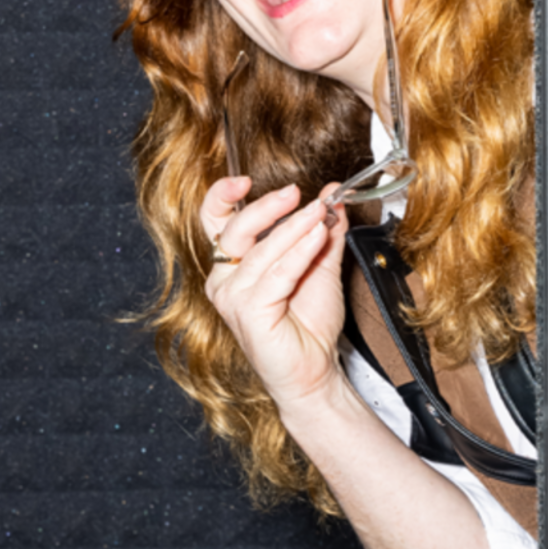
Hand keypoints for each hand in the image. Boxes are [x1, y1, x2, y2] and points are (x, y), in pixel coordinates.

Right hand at [198, 177, 349, 411]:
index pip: (215, 221)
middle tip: (297, 193)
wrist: (316, 369)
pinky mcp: (249, 313)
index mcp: (233, 264)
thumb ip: (324, 231)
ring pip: (260, 251)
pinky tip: (318, 237)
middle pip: (234, 230)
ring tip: (321, 213)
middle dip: (267, 207)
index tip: (245, 180)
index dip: (223, 196)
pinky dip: (299, 252)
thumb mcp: (320, 265)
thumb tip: (332, 196)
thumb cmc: (309, 323)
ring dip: (294, 228)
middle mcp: (224, 279)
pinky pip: (276, 274)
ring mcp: (232, 297)